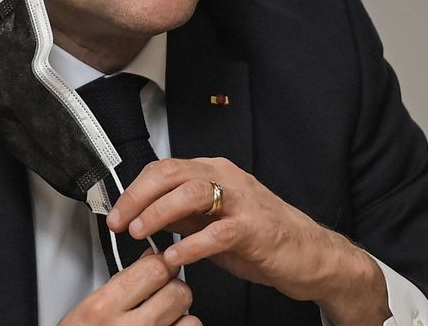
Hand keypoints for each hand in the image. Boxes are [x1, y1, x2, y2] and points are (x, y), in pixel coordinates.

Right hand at [59, 252, 199, 325]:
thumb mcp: (87, 310)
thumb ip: (122, 282)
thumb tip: (152, 259)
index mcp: (104, 308)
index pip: (155, 269)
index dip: (162, 264)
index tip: (161, 266)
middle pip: (179, 292)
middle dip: (173, 290)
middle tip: (161, 295)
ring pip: (191, 320)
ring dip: (181, 318)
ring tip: (163, 321)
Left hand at [106, 158, 388, 325]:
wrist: (312, 256)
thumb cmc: (262, 238)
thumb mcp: (212, 222)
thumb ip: (182, 215)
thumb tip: (143, 215)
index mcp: (214, 173)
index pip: (164, 169)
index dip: (134, 190)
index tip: (115, 213)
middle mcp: (227, 179)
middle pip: (172, 173)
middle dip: (139, 197)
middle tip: (119, 222)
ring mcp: (243, 201)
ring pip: (192, 193)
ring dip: (160, 212)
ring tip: (140, 233)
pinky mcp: (257, 228)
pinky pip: (218, 232)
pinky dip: (191, 245)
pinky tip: (174, 258)